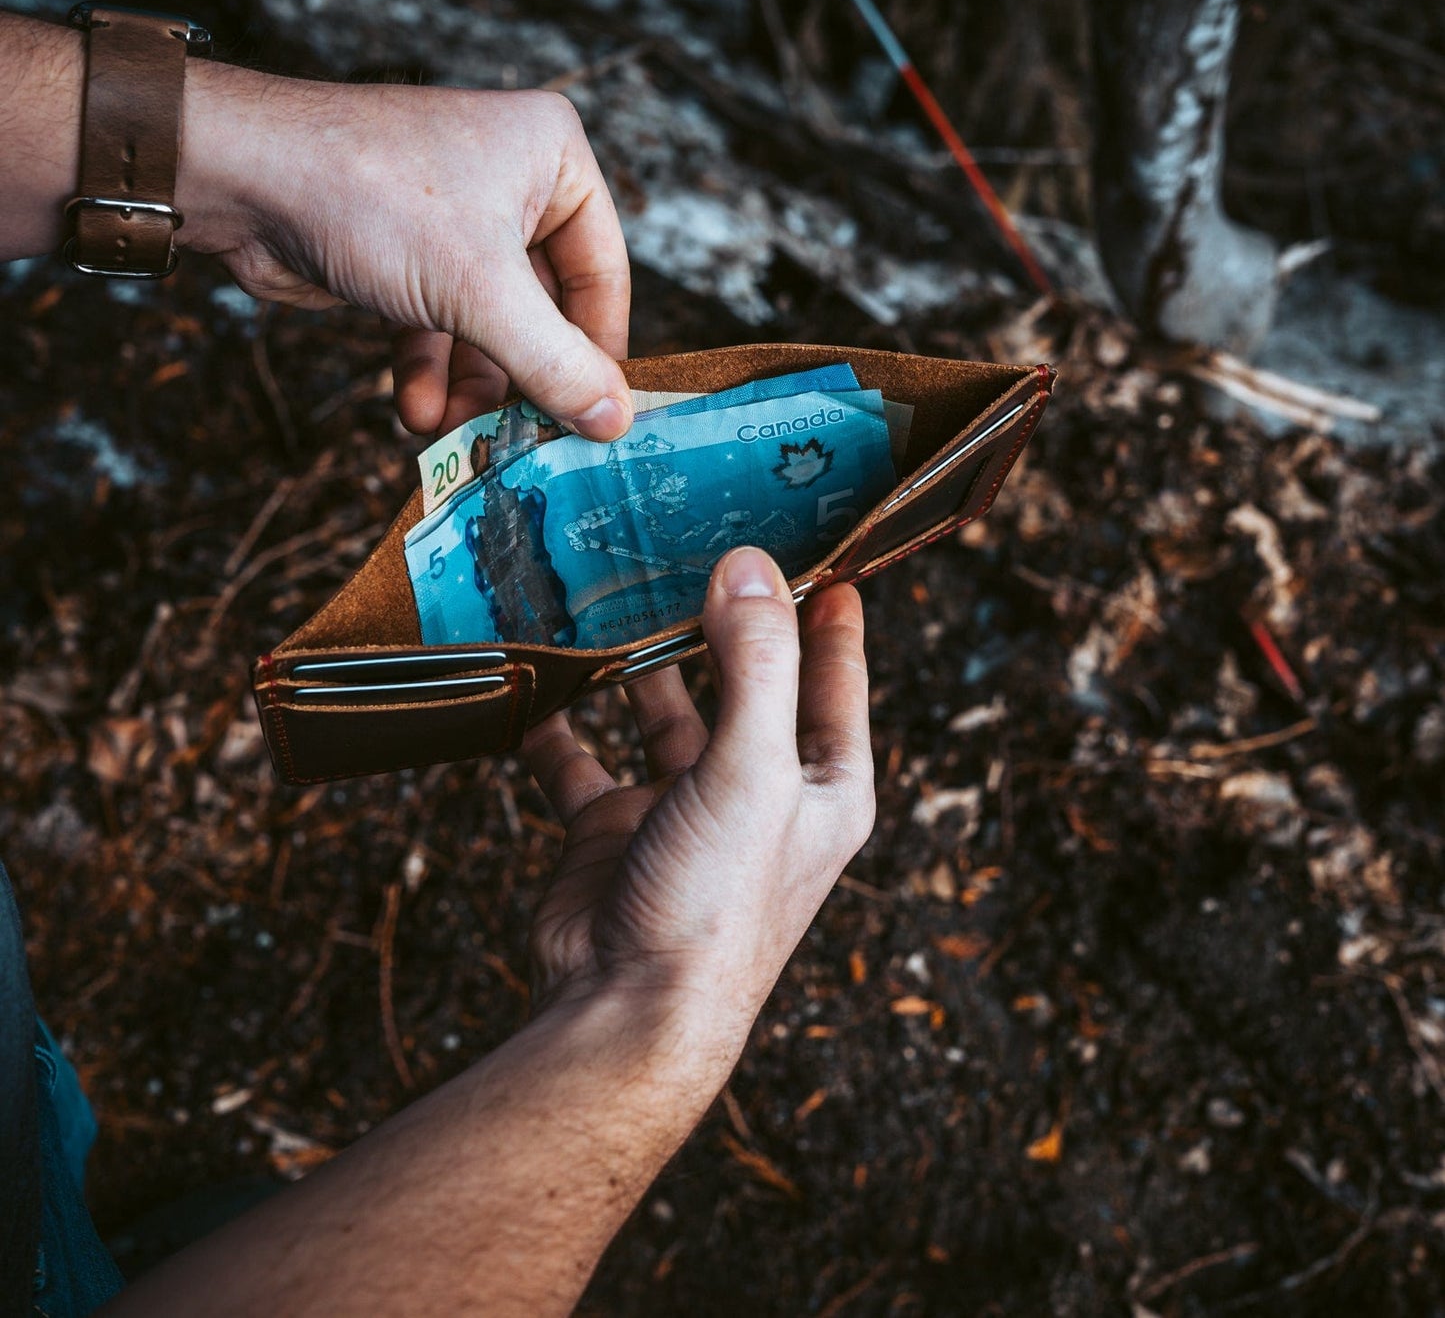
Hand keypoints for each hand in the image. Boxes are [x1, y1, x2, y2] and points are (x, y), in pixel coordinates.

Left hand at [177, 65, 632, 439]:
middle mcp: (511, 181)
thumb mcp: (481, 292)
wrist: (236, 176)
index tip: (595, 418)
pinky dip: (430, 372)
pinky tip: (416, 415)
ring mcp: (455, 219)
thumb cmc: (369, 198)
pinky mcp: (406, 254)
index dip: (599, 351)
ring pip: (488, 325)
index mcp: (553, 157)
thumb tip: (616, 422)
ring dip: (473, 388)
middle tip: (527, 440)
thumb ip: (555, 364)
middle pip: (545, 307)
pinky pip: (440, 325)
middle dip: (522, 378)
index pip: (604, 272)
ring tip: (460, 439)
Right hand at [522, 548, 876, 1045]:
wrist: (624, 1013)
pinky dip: (561, 725)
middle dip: (721, 624)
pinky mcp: (614, 832)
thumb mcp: (753, 769)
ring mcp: (682, 811)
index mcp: (820, 785)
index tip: (822, 552)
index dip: (831, 616)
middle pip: (745, 686)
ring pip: (662, 716)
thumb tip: (748, 565)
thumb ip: (755, 663)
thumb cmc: (716, 905)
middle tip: (697, 551)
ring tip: (615, 598)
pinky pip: (582, 762)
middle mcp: (757, 794)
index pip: (836, 679)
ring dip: (640, 667)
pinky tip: (539, 684)